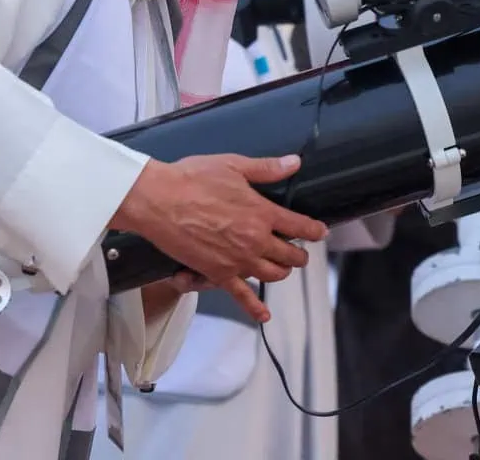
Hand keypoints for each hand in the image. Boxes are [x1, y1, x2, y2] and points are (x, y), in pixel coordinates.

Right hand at [111, 153, 327, 323]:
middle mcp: (255, 241)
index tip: (320, 232)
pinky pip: (241, 296)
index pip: (299, 225)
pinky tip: (264, 316)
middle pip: (290, 255)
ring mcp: (237, 261)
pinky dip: (254, 309)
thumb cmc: (192, 179)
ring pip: (273, 275)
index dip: (314, 230)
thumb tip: (294, 163)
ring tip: (284, 267)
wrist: (159, 200)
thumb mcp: (233, 165)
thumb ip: (267, 168)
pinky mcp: (217, 274)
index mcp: (262, 213)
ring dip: (283, 272)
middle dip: (299, 254)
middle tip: (300, 251)